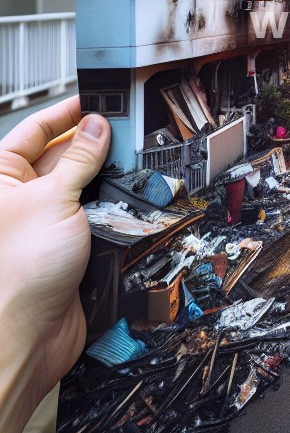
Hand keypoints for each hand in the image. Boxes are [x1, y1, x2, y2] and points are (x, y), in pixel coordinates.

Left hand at [0, 96, 109, 432]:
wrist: (32, 334)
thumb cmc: (18, 273)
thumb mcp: (53, 200)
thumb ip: (80, 159)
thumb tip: (96, 127)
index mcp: (2, 178)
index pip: (35, 130)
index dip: (67, 112)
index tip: (97, 98)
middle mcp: (24, 197)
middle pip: (66, 154)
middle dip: (96, 144)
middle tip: (128, 130)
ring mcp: (51, 219)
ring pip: (88, 183)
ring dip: (110, 176)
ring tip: (134, 162)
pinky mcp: (75, 242)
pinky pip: (101, 212)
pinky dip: (118, 204)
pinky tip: (133, 196)